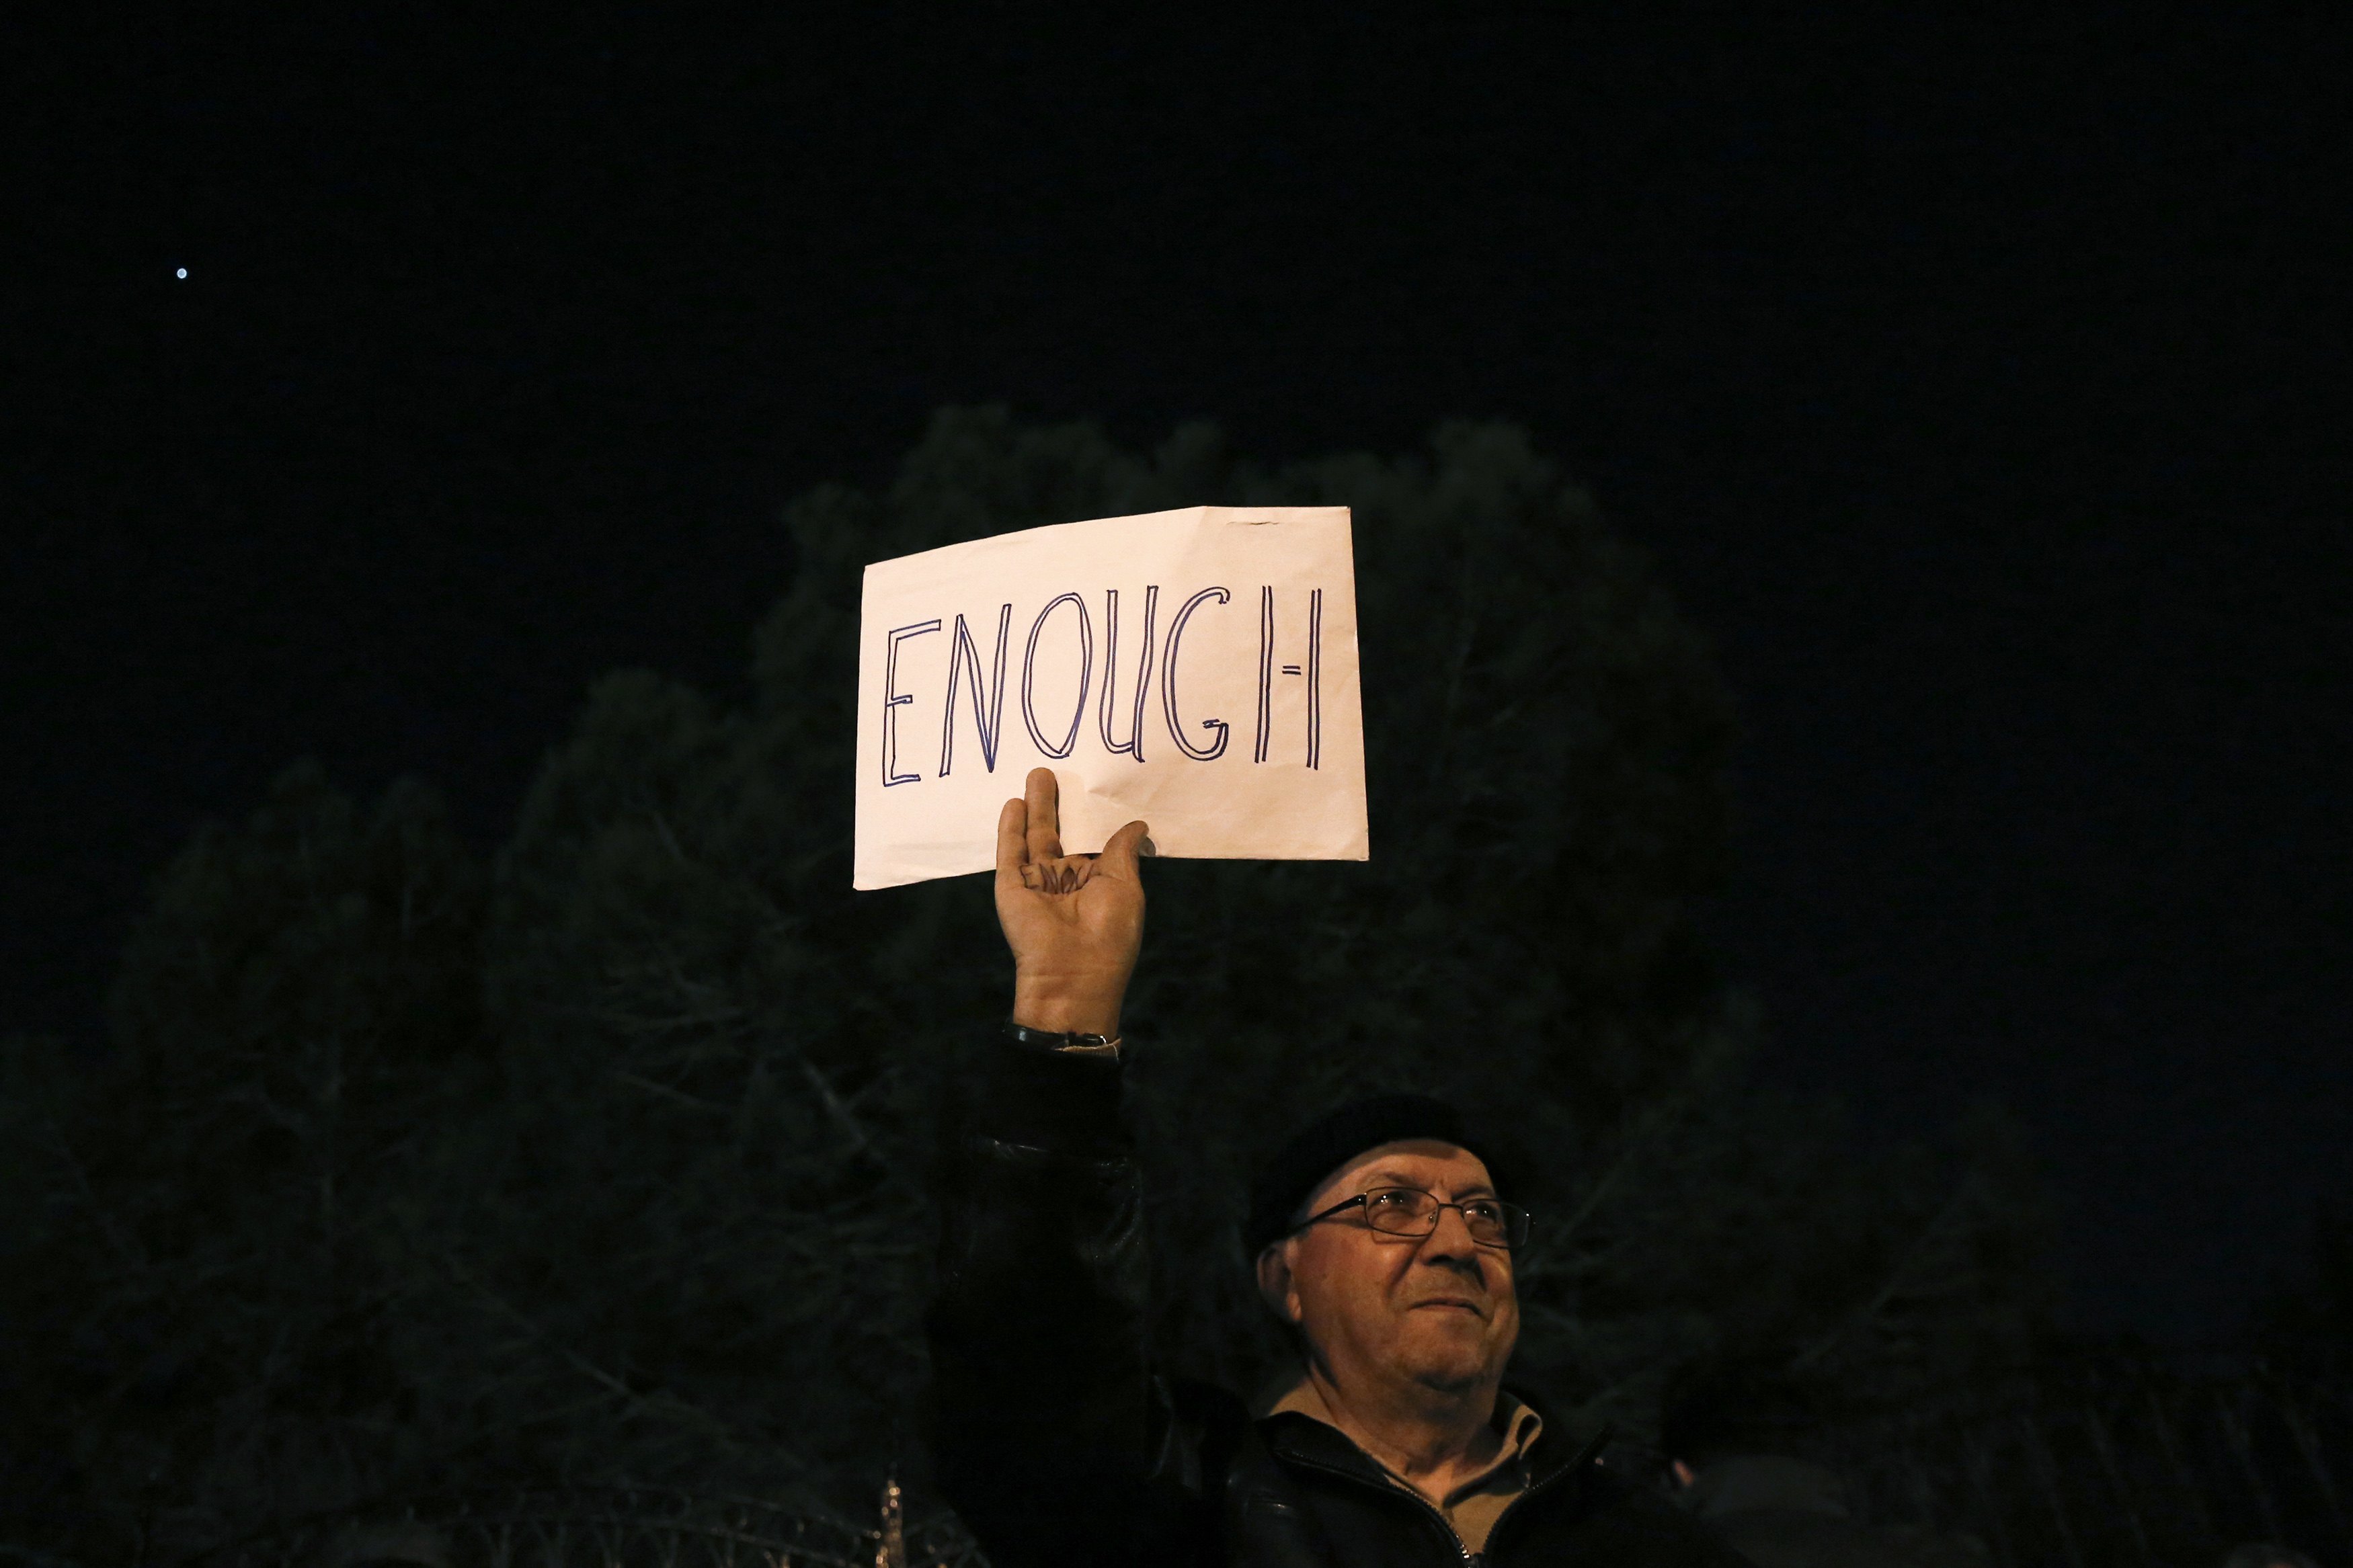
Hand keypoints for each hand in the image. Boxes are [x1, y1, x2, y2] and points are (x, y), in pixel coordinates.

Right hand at [995, 767, 1148, 1036]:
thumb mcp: (1125, 887)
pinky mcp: (1011, 889)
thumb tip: (1138, 825)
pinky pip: (1009, 854)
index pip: (1089, 843)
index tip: (1094, 786)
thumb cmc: (1108, 934)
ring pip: (1033, 838)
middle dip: (1056, 805)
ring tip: (1036, 773)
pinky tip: (1013, 803)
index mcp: (1093, 885)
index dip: (1090, 817)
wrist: (1073, 975)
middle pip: (1057, 835)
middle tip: (1053, 772)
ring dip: (1034, 807)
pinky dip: (1010, 829)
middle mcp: (1063, 883)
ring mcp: (1035, 885)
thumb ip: (1123, 852)